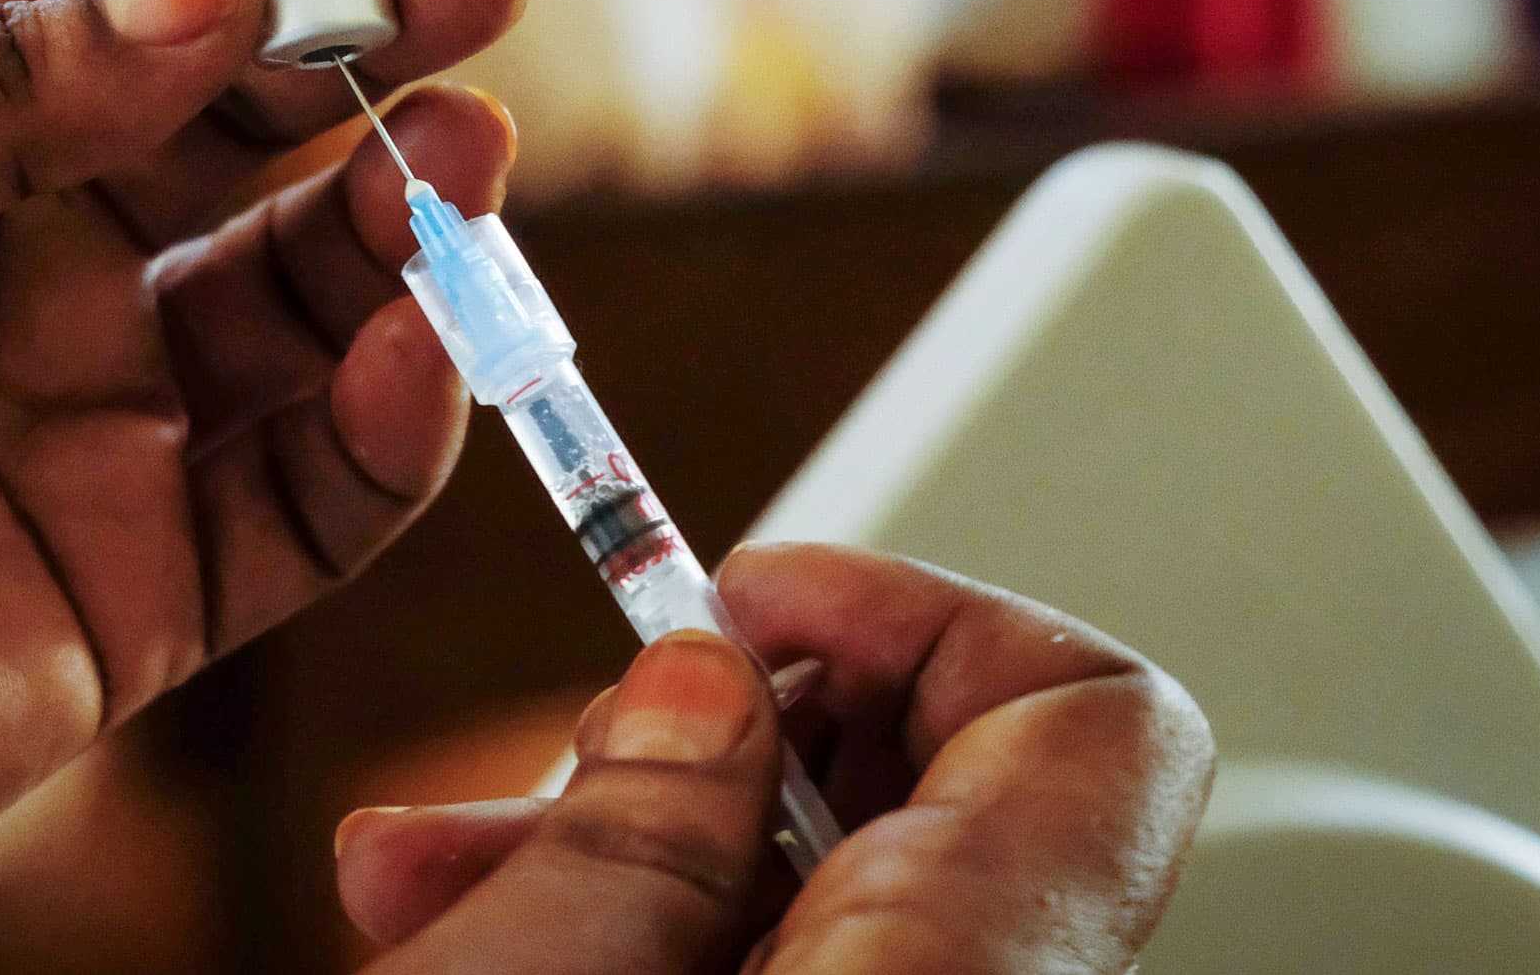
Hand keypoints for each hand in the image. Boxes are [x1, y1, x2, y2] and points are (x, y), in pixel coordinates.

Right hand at [341, 544, 1213, 971]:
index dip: (921, 608)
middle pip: (941, 771)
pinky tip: (484, 919)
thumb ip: (642, 823)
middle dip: (734, 714)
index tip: (748, 600)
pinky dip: (650, 919)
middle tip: (587, 736)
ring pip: (831, 877)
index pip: (1093, 711)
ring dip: (643, 824)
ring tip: (447, 856)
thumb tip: (705, 679)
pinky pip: (782, 954)